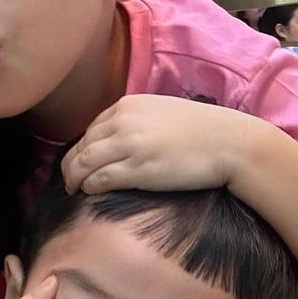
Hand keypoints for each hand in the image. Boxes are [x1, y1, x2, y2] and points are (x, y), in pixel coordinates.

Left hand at [61, 95, 251, 194]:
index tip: (81, 161)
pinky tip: (90, 192)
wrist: (228, 142)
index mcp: (128, 106)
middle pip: (82, 146)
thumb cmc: (201, 129)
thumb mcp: (162, 111)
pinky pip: (101, 179)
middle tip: (69, 180)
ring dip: (74, 178)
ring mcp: (129, 146)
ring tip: (74, 189)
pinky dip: (90, 186)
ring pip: (84, 163)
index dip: (82, 148)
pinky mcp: (138, 170)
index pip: (91, 128)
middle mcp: (123, 122)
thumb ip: (136, 120)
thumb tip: (119, 138)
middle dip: (71, 165)